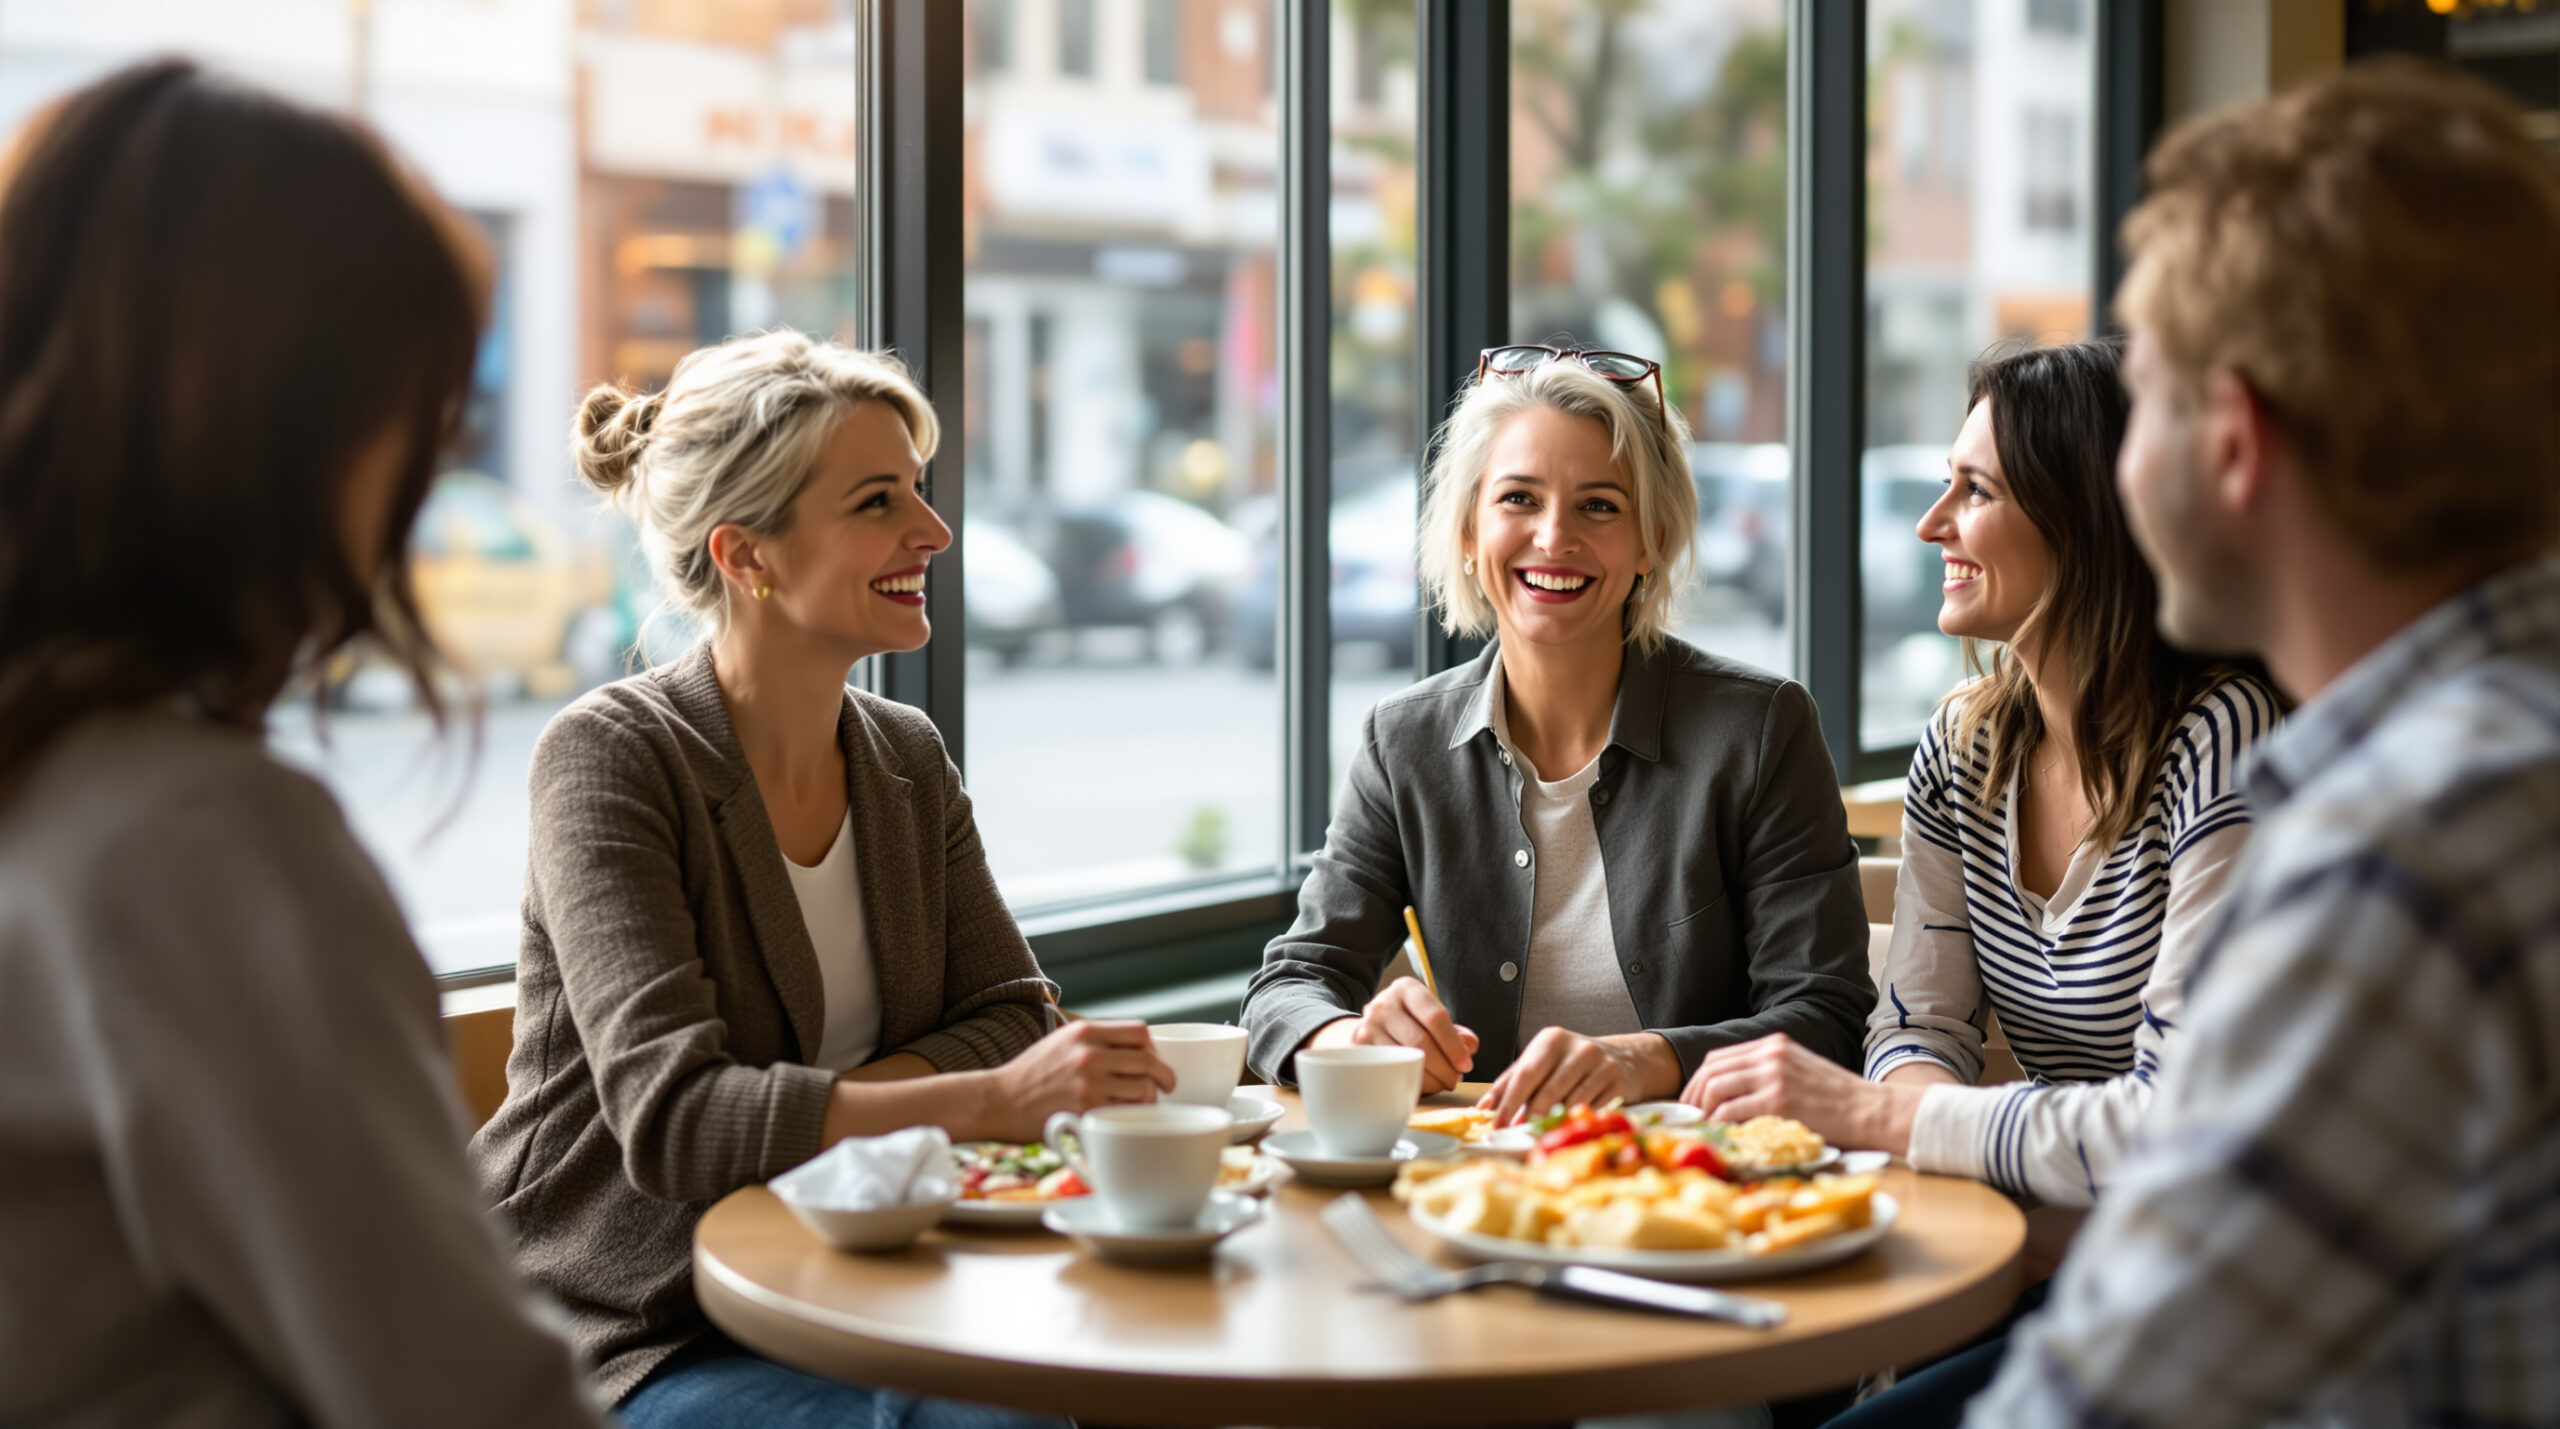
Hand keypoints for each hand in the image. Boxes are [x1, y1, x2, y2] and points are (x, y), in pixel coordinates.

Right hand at [976, 1020, 1175, 1140]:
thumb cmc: (1031, 1074)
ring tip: (1142, 1106)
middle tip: (1167, 1087)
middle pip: (1148, 1061)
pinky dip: (1132, 1117)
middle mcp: (1089, 1053)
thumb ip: (1096, 1041)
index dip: (1155, 1049)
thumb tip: (1137, 1050)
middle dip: (1164, 1076)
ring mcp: (1088, 1083)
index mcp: (1085, 1031)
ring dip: (1149, 1100)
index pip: (1141, 1032)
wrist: (998, 1101)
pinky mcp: (1085, 1110)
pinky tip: (1126, 1119)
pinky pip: (1126, 1113)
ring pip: (1143, 1089)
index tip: (1155, 1062)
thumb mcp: (1062, 1042)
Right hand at [1306, 977, 1478, 1093]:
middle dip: (1444, 1066)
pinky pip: (1389, 1071)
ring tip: (1442, 1083)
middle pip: (1421, 1042)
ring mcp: (1367, 1026)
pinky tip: (1420, 1083)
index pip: (1435, 1017)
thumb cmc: (1408, 1023)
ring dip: (1429, 1079)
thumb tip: (1470, 1046)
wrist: (1369, 1027)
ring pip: (1404, 1060)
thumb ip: (1455, 1031)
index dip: (1454, 1045)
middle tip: (1455, 1078)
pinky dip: (1409, 1082)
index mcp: (1406, 989)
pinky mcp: (1358, 1048)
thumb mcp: (1430, 1016)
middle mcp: (1383, 1004)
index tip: (1466, 1064)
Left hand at [1478, 1027, 1651, 1126]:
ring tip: (1543, 1135)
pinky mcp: (1619, 1081)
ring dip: (1556, 1122)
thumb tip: (1484, 1108)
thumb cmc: (1571, 1064)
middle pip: (1549, 1089)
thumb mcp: (1541, 1062)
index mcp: (1552, 1040)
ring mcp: (1602, 1064)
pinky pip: (1596, 1108)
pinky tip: (1571, 1129)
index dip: (1510, 1102)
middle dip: (1531, 1115)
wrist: (1623, 1058)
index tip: (1498, 1124)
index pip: (1526, 1073)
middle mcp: (1578, 1049)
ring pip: (1573, 1101)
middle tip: (1519, 1133)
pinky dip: (1580, 1121)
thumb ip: (1511, 1082)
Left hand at [1681, 1032, 1918, 1154]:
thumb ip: (1767, 1074)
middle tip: (1690, 1118)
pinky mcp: (1778, 1100)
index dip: (1698, 1081)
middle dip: (1694, 1096)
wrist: (1870, 1109)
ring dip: (1703, 1110)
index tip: (1692, 1101)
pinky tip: (1720, 1135)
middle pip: (1712, 1071)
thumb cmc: (1837, 1099)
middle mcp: (1770, 1055)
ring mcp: (1773, 1076)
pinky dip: (1719, 1124)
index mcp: (1773, 1045)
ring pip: (1717, 1089)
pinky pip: (1732, 1111)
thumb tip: (1730, 1096)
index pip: (1719, 1058)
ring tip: (1704, 1128)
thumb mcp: (1799, 1071)